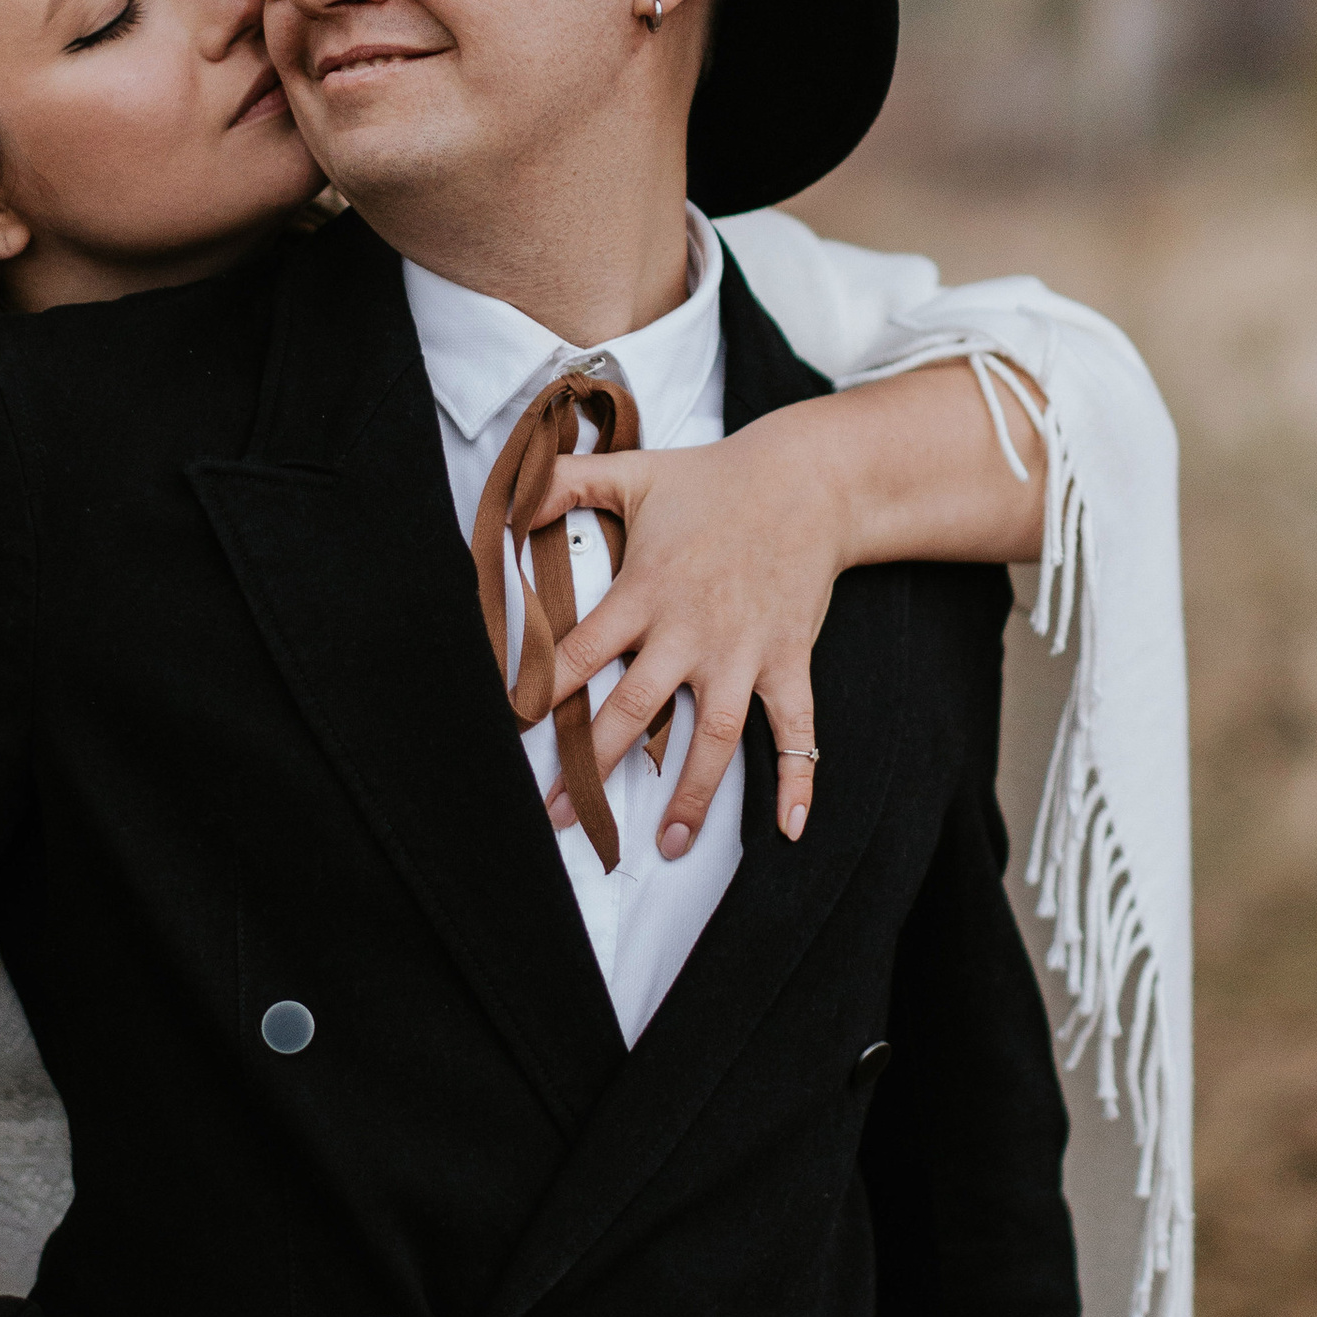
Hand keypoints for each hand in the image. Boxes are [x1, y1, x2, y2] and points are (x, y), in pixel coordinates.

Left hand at [541, 422, 841, 853]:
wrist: (809, 481)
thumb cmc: (713, 481)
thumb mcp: (632, 474)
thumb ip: (563, 484)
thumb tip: (507, 496)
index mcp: (646, 592)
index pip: (580, 652)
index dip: (543, 691)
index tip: (514, 729)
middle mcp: (692, 631)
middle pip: (635, 710)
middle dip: (593, 767)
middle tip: (560, 816)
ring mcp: (744, 652)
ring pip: (715, 736)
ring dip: (691, 793)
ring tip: (666, 843)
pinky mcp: (789, 662)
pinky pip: (797, 730)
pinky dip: (798, 779)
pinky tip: (789, 828)